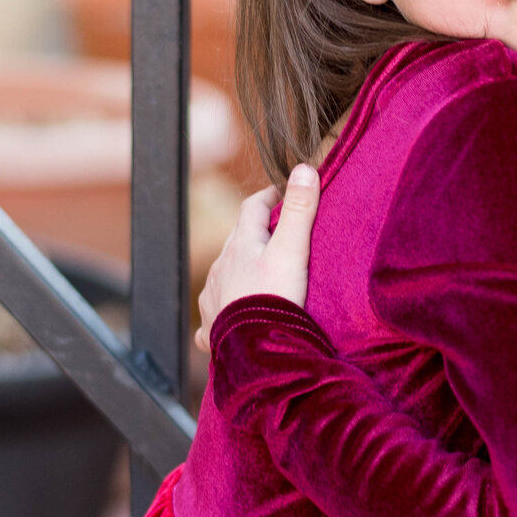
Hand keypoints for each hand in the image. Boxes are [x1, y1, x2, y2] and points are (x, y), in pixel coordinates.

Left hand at [193, 165, 319, 352]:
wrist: (254, 348)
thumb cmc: (274, 298)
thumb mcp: (293, 250)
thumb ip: (299, 210)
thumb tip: (303, 168)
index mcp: (241, 244)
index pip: (252, 207)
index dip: (268, 196)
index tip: (282, 193)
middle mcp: (222, 266)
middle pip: (237, 240)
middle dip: (255, 233)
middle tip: (278, 234)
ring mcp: (214, 295)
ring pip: (224, 274)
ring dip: (239, 270)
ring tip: (258, 277)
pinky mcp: (212, 324)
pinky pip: (213, 315)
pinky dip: (222, 311)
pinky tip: (228, 318)